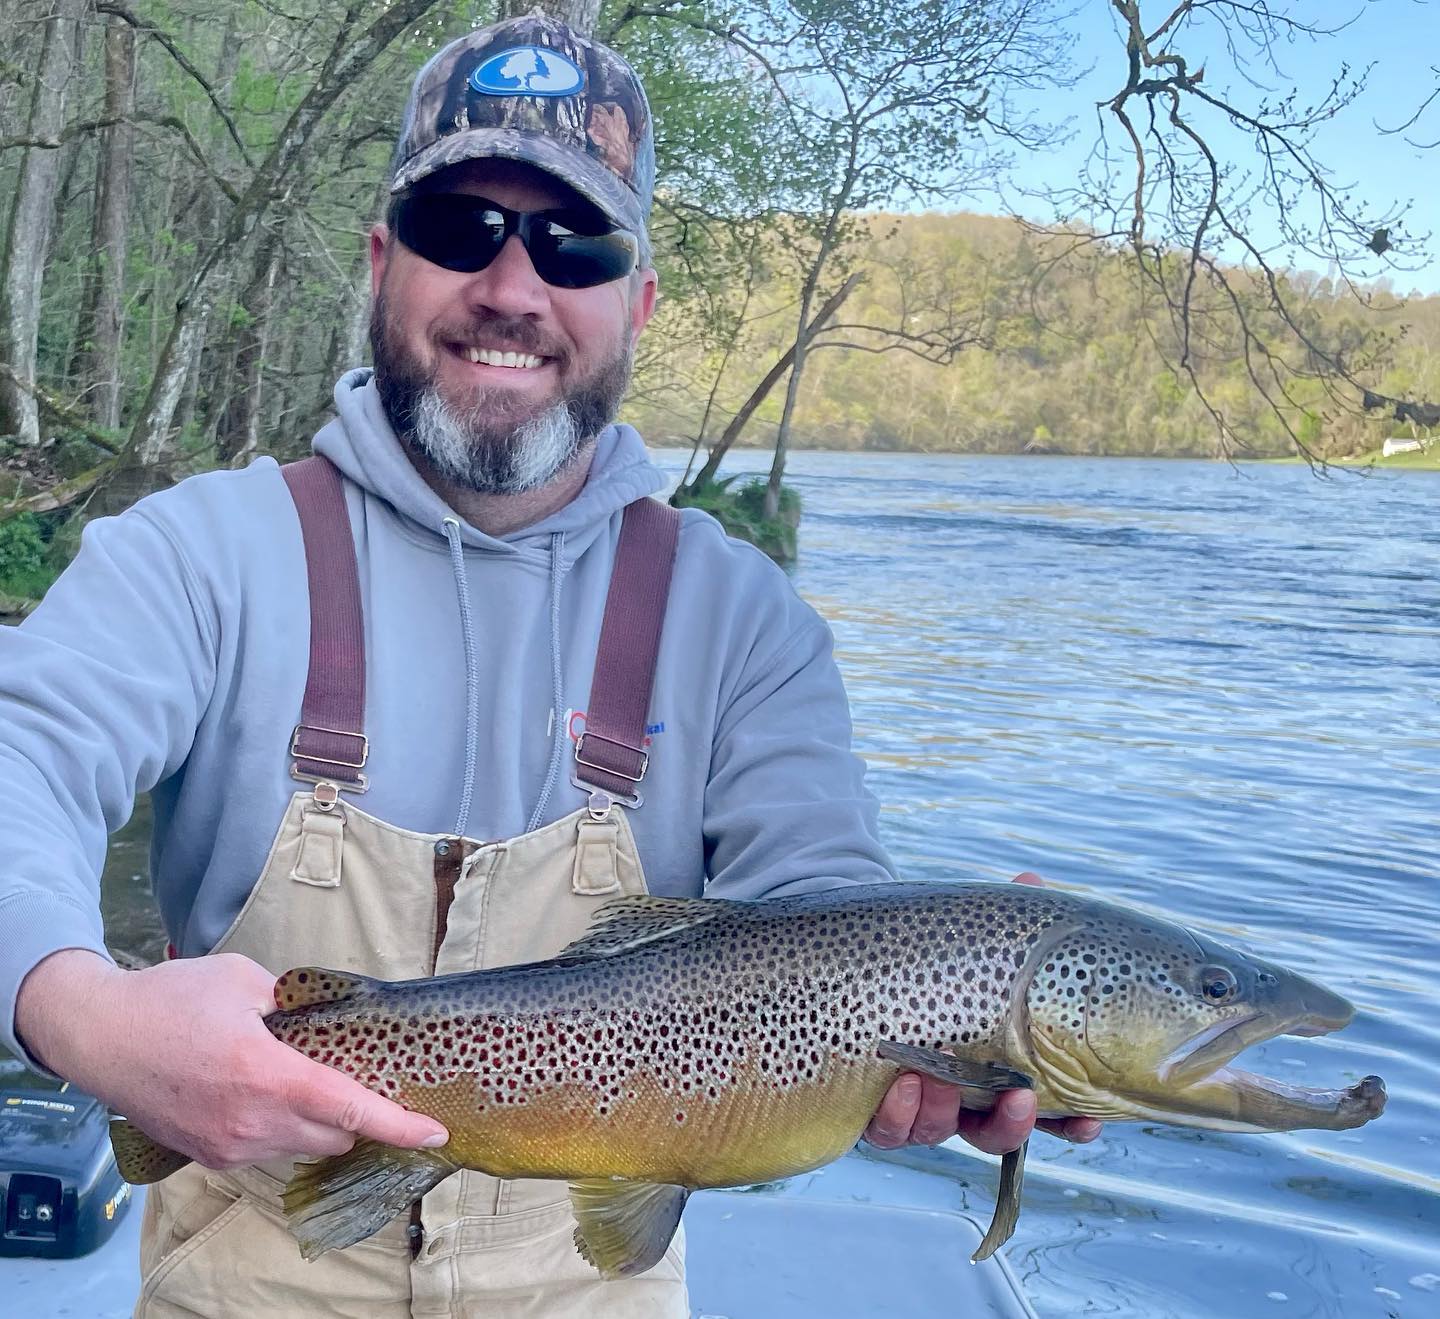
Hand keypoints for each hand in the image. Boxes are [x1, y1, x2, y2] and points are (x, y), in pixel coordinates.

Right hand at [15, 949, 447, 1167]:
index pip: (348, 1109)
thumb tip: (329, 1016)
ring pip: (302, 1147)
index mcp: (266, 1075)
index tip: (434, 1131)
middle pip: (335, 1136)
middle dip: (359, 1115)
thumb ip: (296, 1002)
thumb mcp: (244, 980)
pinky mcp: (210, 1155)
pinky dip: (284, 1130)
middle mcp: (250, 1121)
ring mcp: (227, 1145)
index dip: (397, 1124)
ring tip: (309, 1082)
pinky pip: (267, 1150)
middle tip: (364, 1080)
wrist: (99, 1035)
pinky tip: (269, 1095)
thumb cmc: (171, 998)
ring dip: (319, 1124)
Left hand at [863, 872, 1103, 1153]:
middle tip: (1020, 1100)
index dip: (1071, 1123)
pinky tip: (903, 1082)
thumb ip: (1001, 922)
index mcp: (997, 1067)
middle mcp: (961, 1096)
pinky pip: (889, 1130)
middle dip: (1011, 1124)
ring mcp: (918, 1106)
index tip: (1089, 1120)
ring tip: (937, 1079)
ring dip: (944, 1113)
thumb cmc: (929, 960)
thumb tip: (1029, 880)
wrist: (857, 964)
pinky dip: (899, 1115)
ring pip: (938, 1131)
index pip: (1046, 1110)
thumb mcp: (968, 943)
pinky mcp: (874, 1109)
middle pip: (993, 1131)